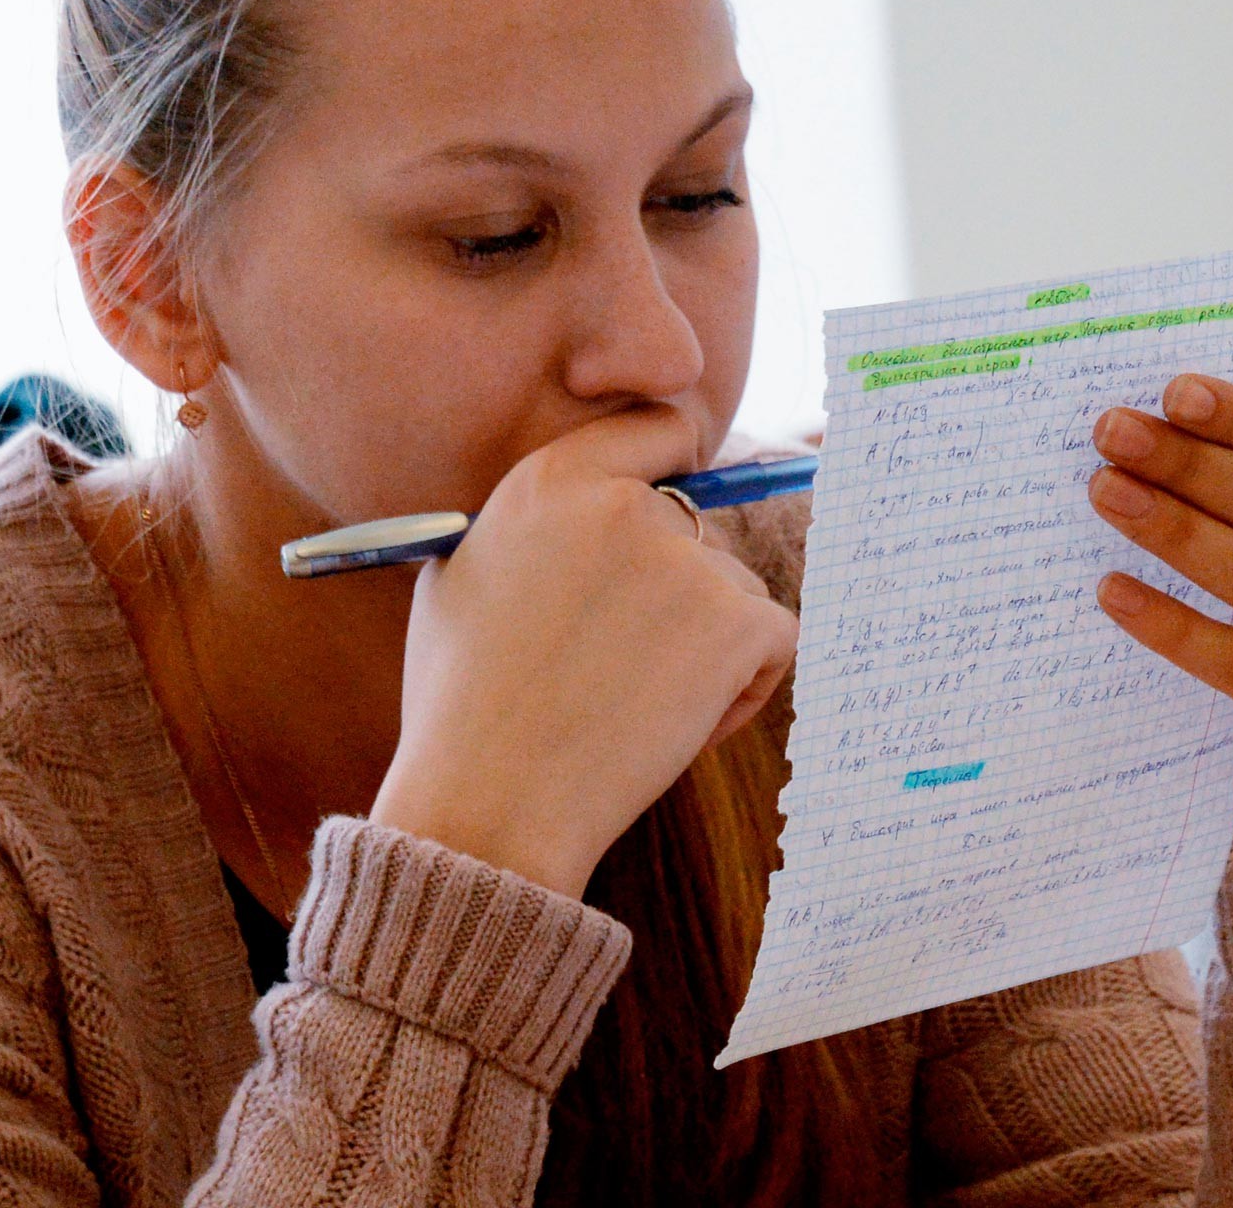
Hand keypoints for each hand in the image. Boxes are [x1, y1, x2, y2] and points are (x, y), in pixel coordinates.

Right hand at [372, 416, 797, 899]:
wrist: (489, 804)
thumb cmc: (463, 709)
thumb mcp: (461, 580)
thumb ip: (533, 528)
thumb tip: (595, 505)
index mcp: (549, 481)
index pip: (654, 428)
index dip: (677, 459)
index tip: (686, 489)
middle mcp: (624, 505)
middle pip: (695, 528)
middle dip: (676, 594)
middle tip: (622, 671)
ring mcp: (687, 561)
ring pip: (733, 589)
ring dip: (707, 647)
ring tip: (634, 710)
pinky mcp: (736, 621)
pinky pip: (771, 641)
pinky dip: (743, 686)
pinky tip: (678, 727)